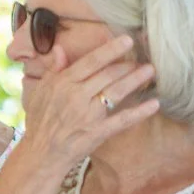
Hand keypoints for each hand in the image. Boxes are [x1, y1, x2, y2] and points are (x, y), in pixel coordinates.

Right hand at [19, 35, 158, 174]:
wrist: (39, 153)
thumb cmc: (39, 121)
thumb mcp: (39, 92)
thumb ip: (52, 70)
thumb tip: (59, 49)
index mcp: (62, 84)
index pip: (91, 61)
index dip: (111, 49)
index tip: (127, 40)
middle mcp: (76, 96)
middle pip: (108, 74)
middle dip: (127, 65)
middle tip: (142, 58)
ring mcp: (88, 115)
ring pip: (116, 92)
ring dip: (136, 80)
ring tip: (150, 71)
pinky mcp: (97, 133)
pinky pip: (122, 120)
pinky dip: (139, 113)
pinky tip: (154, 104)